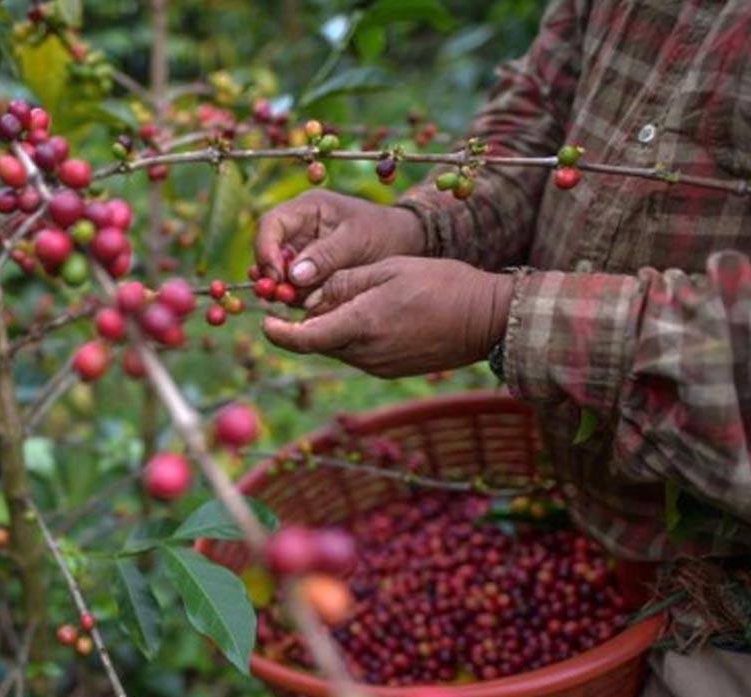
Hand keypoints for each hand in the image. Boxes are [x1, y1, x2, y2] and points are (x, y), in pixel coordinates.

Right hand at [254, 190, 425, 288]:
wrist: (405, 245)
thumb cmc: (383, 233)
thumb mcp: (357, 240)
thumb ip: (326, 256)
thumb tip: (292, 276)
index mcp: (306, 209)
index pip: (270, 224)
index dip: (265, 249)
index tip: (276, 276)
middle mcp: (297, 229)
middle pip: (266, 251)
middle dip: (269, 274)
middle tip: (278, 296)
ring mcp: (301, 252)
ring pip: (275, 272)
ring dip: (278, 289)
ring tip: (290, 300)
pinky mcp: (308, 273)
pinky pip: (290, 287)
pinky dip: (292, 297)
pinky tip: (302, 304)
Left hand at [261, 257, 514, 377]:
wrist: (488, 319)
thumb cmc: (442, 284)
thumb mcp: (388, 270)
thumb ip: (343, 284)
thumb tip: (306, 298)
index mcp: (362, 324)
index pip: (305, 339)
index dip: (278, 334)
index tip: (264, 322)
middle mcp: (366, 353)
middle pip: (317, 342)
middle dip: (305, 323)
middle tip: (302, 296)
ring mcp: (378, 366)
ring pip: (336, 347)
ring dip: (330, 327)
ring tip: (346, 299)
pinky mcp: (389, 370)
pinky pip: (356, 353)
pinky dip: (350, 335)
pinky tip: (368, 314)